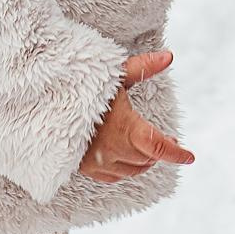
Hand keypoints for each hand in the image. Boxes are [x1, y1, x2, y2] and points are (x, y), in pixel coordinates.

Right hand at [79, 51, 195, 182]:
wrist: (44, 106)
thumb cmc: (80, 87)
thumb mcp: (113, 74)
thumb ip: (143, 67)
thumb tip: (169, 56)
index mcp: (125, 129)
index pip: (158, 147)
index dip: (177, 154)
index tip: (190, 156)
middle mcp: (114, 151)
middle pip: (147, 159)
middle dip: (160, 151)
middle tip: (169, 141)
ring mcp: (98, 163)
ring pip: (132, 170)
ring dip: (144, 161)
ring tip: (148, 148)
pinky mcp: (85, 168)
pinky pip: (114, 177)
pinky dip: (125, 169)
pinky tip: (125, 157)